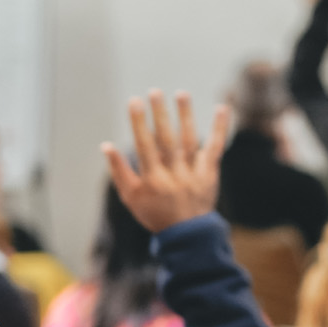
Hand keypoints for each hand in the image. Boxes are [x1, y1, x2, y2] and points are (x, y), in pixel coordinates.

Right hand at [102, 90, 230, 232]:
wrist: (188, 234)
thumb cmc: (154, 213)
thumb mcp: (131, 198)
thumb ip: (119, 171)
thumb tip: (106, 145)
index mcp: (153, 180)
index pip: (145, 146)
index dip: (139, 123)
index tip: (134, 101)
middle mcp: (174, 175)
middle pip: (167, 140)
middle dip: (160, 115)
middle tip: (154, 92)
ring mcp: (193, 173)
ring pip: (190, 140)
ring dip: (185, 116)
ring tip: (180, 93)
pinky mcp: (209, 173)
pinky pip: (215, 148)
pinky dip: (219, 128)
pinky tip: (221, 108)